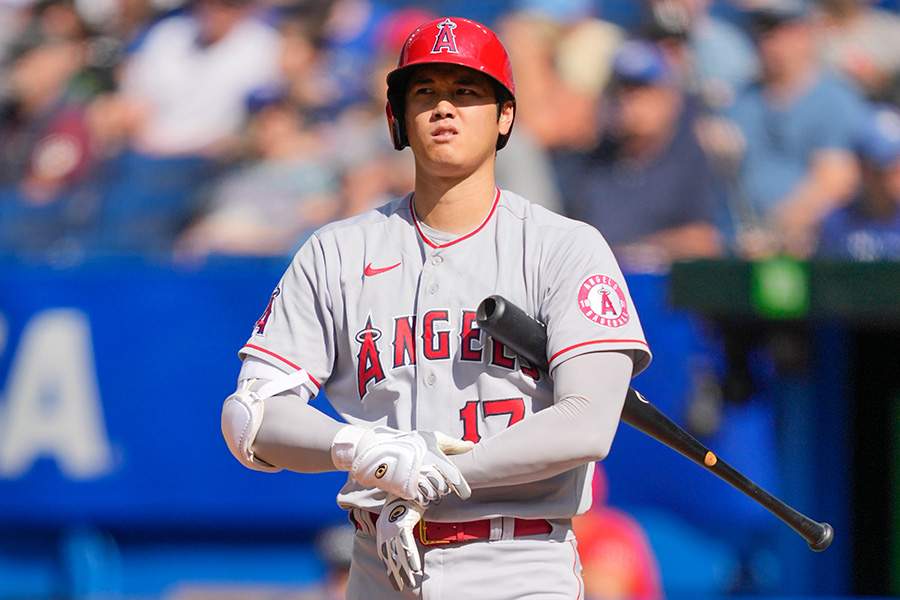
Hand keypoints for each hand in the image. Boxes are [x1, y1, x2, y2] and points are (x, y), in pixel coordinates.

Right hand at [337, 427, 471, 504]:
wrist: (380, 450)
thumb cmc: (410, 443)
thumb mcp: (432, 438)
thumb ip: (453, 444)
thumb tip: (471, 445)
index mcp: (436, 458)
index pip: (455, 479)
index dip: (462, 489)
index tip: (464, 494)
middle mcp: (427, 471)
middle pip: (444, 490)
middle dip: (441, 488)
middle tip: (434, 481)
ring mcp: (416, 482)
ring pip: (433, 497)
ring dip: (431, 494)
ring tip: (424, 484)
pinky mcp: (405, 491)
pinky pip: (421, 501)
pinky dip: (421, 499)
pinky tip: (417, 490)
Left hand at [376, 494, 423, 590]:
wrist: (403, 487)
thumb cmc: (402, 501)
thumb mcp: (397, 515)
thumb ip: (398, 526)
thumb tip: (401, 533)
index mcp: (382, 531)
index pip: (385, 554)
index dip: (389, 567)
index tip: (394, 579)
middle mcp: (385, 532)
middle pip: (391, 558)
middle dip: (396, 574)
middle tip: (401, 587)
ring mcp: (393, 530)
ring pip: (399, 555)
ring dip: (405, 570)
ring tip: (411, 583)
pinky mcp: (402, 525)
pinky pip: (407, 545)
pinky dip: (411, 558)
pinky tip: (415, 569)